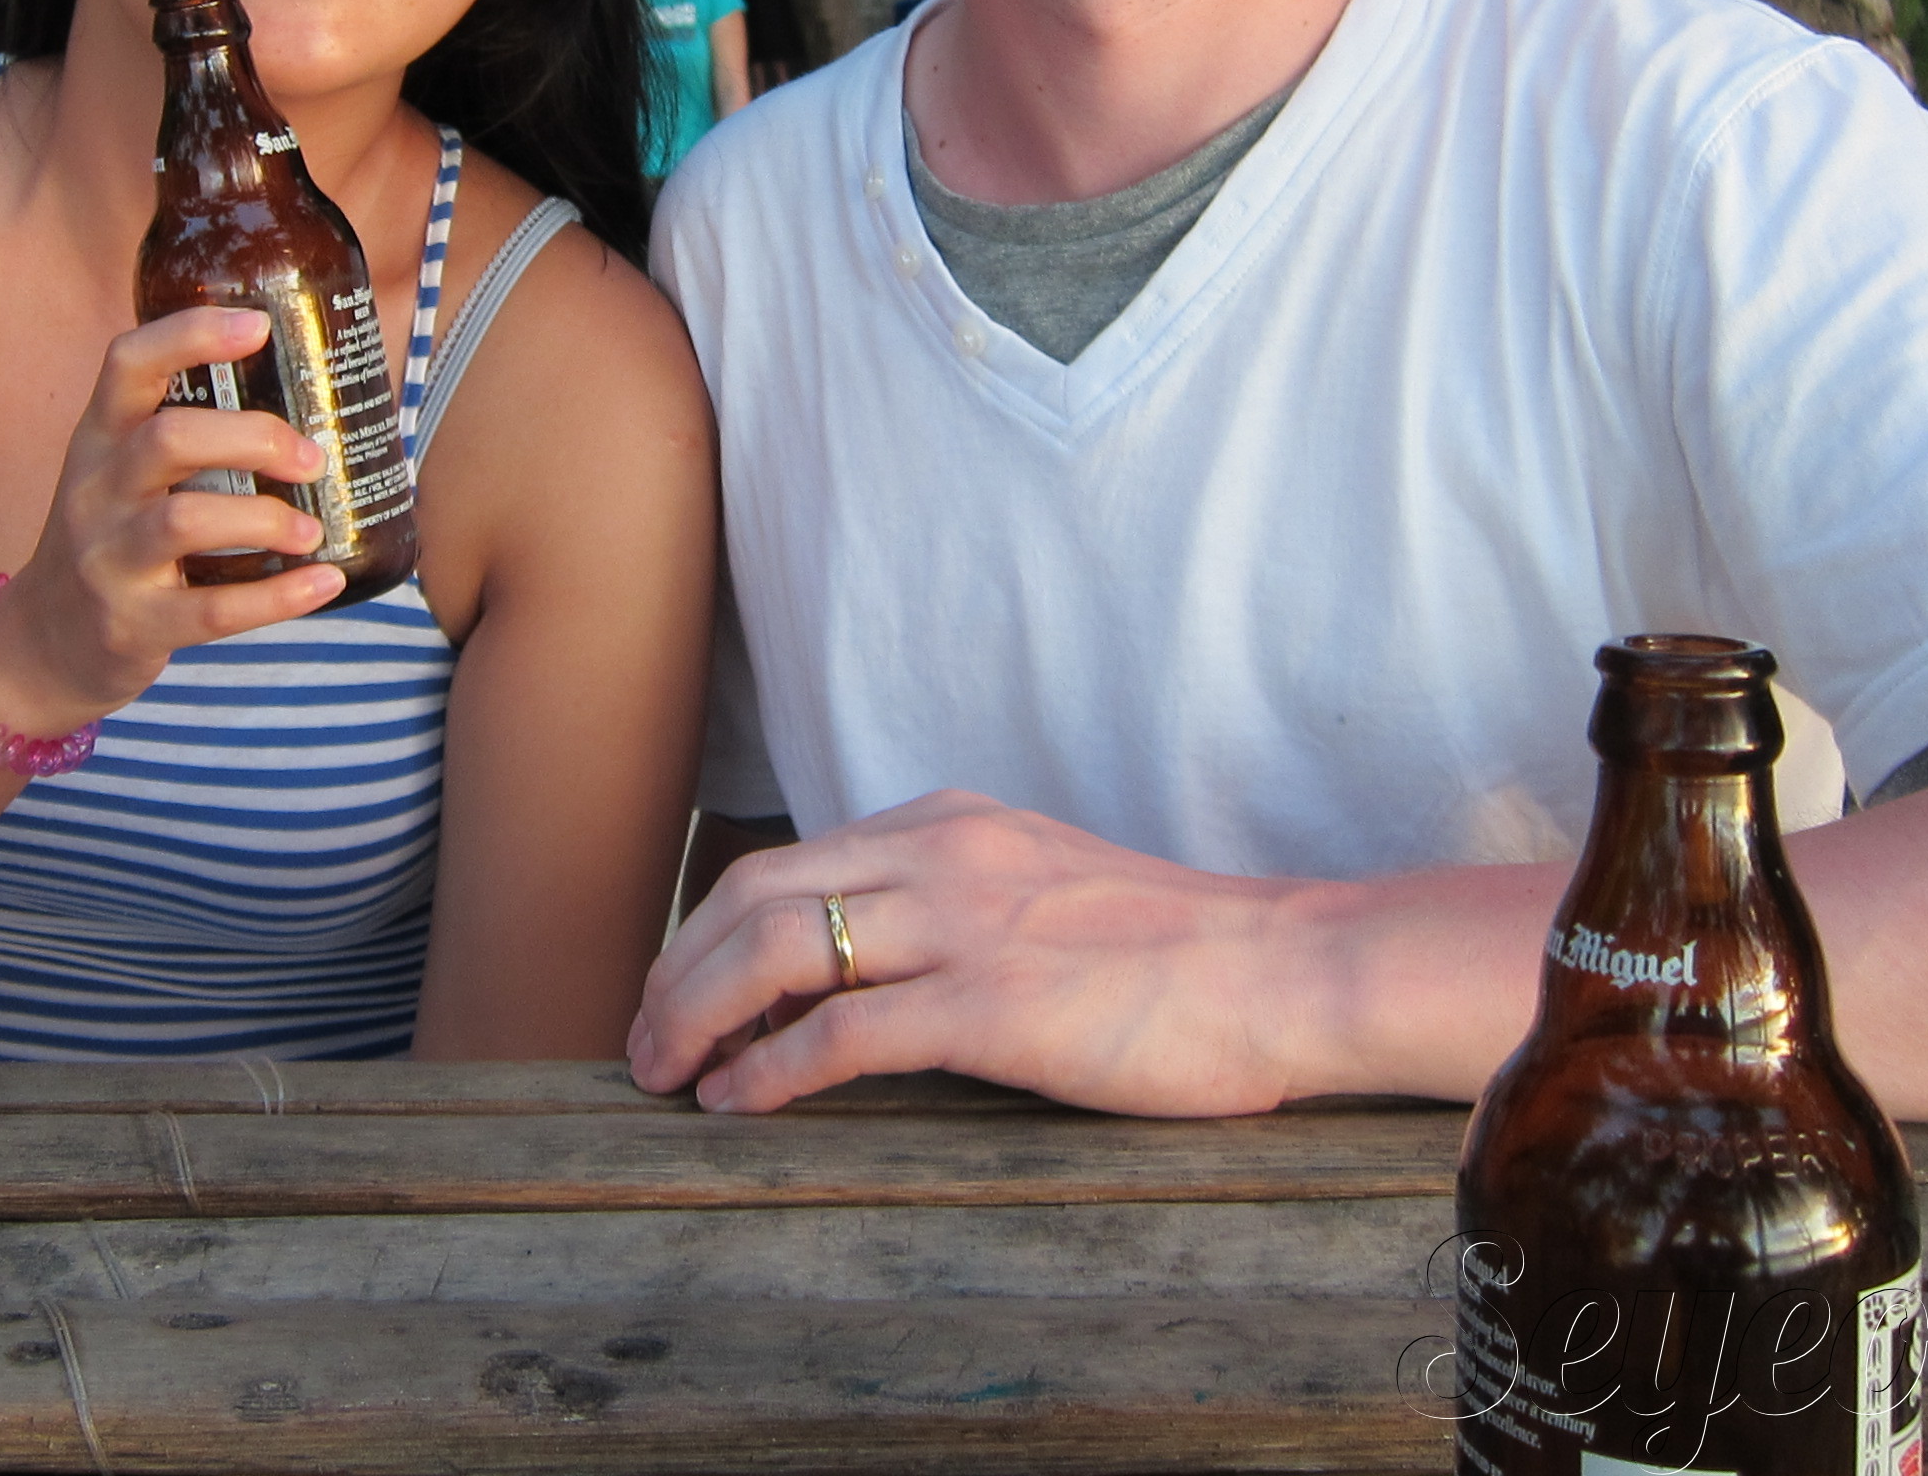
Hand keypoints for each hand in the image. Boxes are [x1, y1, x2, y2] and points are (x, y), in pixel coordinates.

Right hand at [0, 306, 341, 736]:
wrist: (45, 640)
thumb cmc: (110, 535)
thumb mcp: (118, 469)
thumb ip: (181, 428)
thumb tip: (308, 388)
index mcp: (99, 438)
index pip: (128, 363)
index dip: (191, 334)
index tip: (258, 324)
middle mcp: (96, 491)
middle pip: (169, 438)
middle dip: (253, 438)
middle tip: (310, 457)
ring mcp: (108, 560)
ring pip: (185, 520)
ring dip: (266, 519)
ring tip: (312, 529)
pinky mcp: (134, 625)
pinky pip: (212, 610)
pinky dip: (278, 597)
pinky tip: (325, 581)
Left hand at [625, 789, 1327, 1117]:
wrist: (1285, 968)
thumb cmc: (1180, 951)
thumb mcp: (1045, 887)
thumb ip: (958, 901)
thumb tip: (872, 964)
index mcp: (953, 824)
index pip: (789, 861)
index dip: (709, 927)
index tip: (677, 988)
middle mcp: (945, 855)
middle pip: (754, 894)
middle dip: (675, 968)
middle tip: (642, 1041)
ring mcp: (968, 925)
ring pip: (778, 949)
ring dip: (697, 1015)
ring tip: (663, 1075)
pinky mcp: (995, 1003)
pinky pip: (844, 1032)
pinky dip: (770, 1068)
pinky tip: (737, 1103)